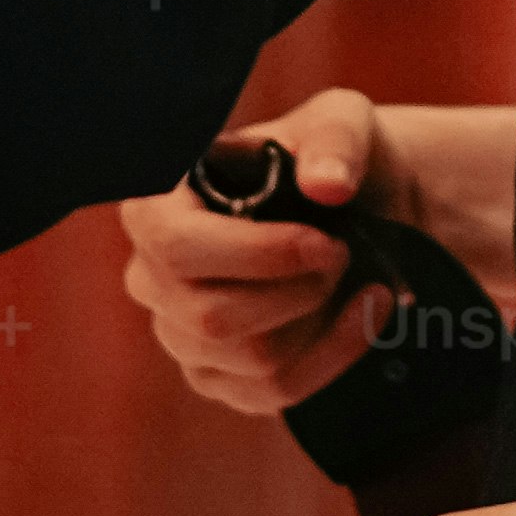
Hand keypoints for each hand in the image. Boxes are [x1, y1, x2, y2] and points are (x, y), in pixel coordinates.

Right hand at [128, 84, 392, 415]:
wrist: (359, 209)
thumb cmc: (330, 158)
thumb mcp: (340, 122)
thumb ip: (335, 140)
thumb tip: (325, 186)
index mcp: (156, 206)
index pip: (176, 247)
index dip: (255, 254)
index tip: (324, 243)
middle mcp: (151, 275)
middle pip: (212, 318)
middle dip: (298, 293)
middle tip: (341, 254)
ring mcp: (180, 332)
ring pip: (251, 361)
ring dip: (319, 320)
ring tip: (349, 274)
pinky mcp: (217, 376)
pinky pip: (273, 393)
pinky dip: (334, 356)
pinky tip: (364, 313)